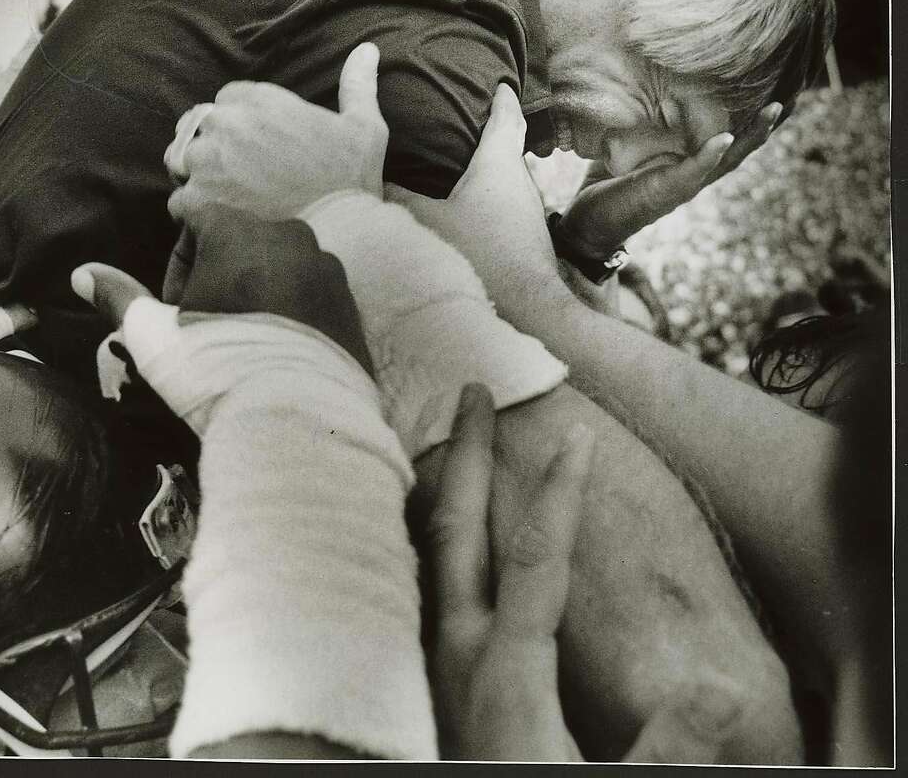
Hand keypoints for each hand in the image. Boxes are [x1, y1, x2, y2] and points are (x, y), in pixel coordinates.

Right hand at [74, 202, 372, 376]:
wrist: (299, 423)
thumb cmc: (216, 369)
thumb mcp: (154, 337)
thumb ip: (119, 297)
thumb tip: (81, 272)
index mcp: (238, 231)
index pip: (195, 214)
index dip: (177, 256)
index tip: (175, 301)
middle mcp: (289, 236)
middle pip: (240, 238)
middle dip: (218, 271)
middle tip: (206, 326)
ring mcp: (328, 270)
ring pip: (280, 264)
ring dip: (258, 288)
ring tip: (244, 341)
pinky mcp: (352, 305)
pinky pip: (313, 293)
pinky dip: (293, 310)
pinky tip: (279, 353)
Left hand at [163, 41, 387, 300]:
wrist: (340, 240)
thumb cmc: (351, 184)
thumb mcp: (365, 129)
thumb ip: (357, 86)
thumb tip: (367, 48)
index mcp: (261, 101)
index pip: (227, 100)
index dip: (240, 125)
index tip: (258, 149)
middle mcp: (228, 125)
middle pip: (200, 128)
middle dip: (215, 148)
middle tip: (244, 179)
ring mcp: (208, 163)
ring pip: (184, 163)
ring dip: (201, 179)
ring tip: (232, 201)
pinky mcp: (198, 201)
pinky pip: (180, 201)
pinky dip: (195, 214)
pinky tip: (223, 224)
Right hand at [385, 83, 564, 326]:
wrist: (528, 309)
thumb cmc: (481, 255)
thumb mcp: (427, 221)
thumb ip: (398, 198)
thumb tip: (370, 179)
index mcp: (499, 164)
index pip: (506, 117)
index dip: (501, 97)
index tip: (498, 82)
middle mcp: (519, 182)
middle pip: (508, 145)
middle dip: (492, 128)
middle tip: (470, 115)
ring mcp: (526, 212)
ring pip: (505, 178)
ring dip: (487, 167)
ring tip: (461, 162)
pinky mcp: (525, 240)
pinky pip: (503, 205)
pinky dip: (487, 198)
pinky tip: (467, 211)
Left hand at [425, 385, 744, 761]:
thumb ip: (663, 745)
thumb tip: (713, 692)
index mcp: (503, 668)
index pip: (534, 560)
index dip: (557, 496)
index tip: (573, 436)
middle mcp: (455, 649)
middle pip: (454, 529)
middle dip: (462, 453)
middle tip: (470, 391)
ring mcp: (431, 659)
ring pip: (425, 549)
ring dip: (438, 486)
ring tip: (443, 438)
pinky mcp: (425, 673)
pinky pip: (418, 580)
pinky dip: (425, 533)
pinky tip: (433, 527)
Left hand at [559, 103, 781, 257]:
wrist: (587, 222)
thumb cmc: (608, 182)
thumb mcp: (629, 146)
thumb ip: (643, 122)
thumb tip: (646, 86)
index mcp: (688, 162)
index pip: (728, 137)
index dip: (752, 119)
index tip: (778, 93)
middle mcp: (694, 175)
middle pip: (739, 148)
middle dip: (765, 125)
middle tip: (790, 98)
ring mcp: (684, 186)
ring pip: (727, 160)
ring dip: (751, 136)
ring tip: (773, 111)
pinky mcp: (666, 192)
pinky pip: (693, 172)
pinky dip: (709, 155)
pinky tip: (724, 139)